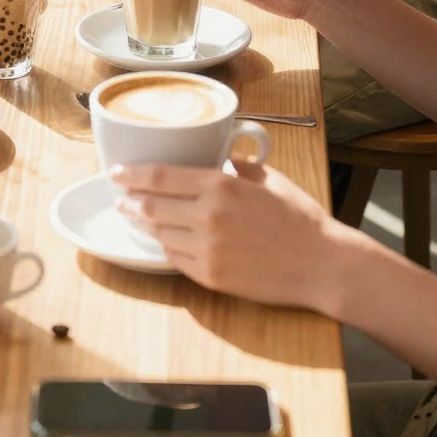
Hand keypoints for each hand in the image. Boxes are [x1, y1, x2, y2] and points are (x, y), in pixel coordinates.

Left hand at [112, 158, 344, 312]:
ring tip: (134, 217)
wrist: (321, 264)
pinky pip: (176, 259)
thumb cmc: (299, 218)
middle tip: (121, 197)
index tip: (115, 172)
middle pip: (152, 206)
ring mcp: (207, 250)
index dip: (132, 175)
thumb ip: (237, 167)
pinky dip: (166, 247)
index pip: (160, 177)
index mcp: (220, 186)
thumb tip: (221, 159)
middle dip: (130, 201)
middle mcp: (208, 217)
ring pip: (160, 234)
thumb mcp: (268, 178)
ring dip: (143, 225)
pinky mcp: (211, 277)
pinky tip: (163, 240)